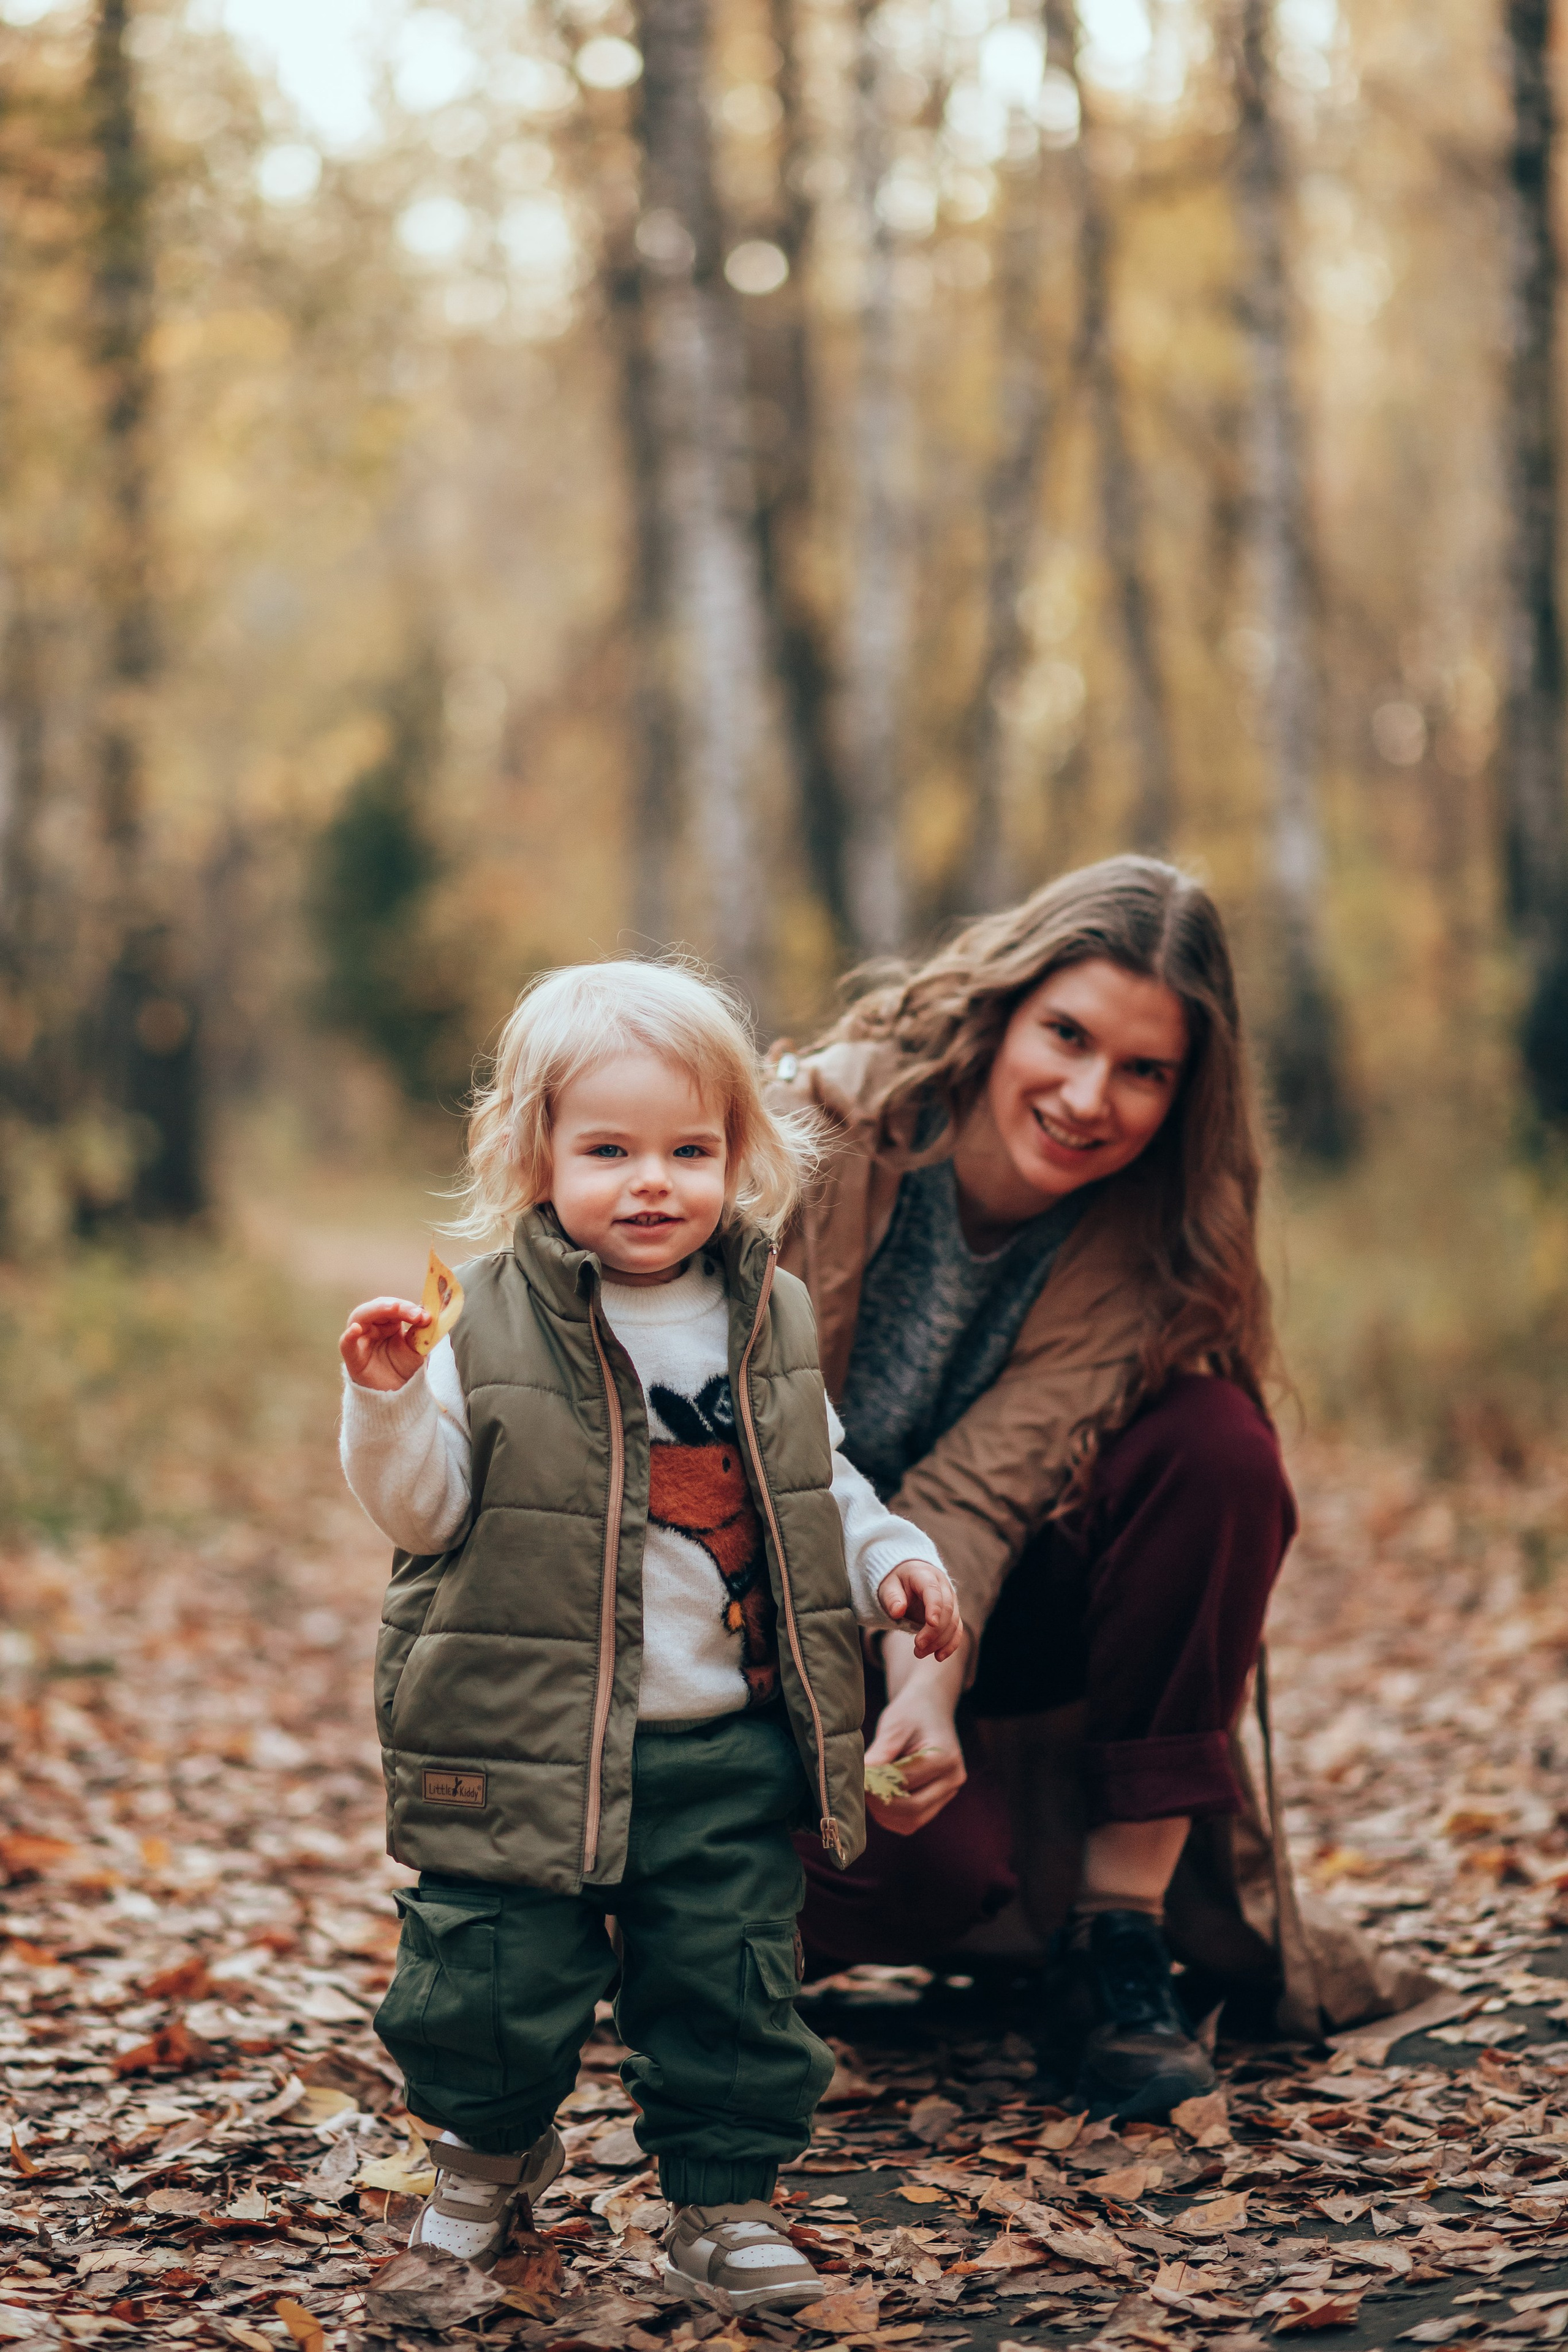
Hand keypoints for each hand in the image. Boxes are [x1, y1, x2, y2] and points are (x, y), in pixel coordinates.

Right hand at [340, 1297, 430, 1390]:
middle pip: (377, 1308)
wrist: (398, 1394)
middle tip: (414, 1313)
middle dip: (396, 1307)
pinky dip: (349, 1336)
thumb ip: (419, 1332)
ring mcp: (360, 1340)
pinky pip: (346, 1345)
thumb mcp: (415, 1348)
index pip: (393, 1307)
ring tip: (394, 1308)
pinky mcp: (353, 1358)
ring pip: (359, 1318)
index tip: (425, 1317)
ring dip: (377, 1310)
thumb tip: (426, 1316)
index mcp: (386, 1322)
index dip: (408, 1308)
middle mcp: (370, 1327)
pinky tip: (356, 1329)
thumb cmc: (404, 1367)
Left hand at [862, 1640, 966, 1835]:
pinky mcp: (939, 1800)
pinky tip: (880, 1797)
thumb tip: (863, 1779)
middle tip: (860, 1787)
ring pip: (913, 1821)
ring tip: (869, 1791)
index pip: (906, 1782)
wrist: (930, 1707)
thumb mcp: (895, 1725)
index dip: (878, 1783)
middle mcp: (953, 1779)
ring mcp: (948, 1793)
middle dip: (881, 1802)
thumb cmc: (911, 1712)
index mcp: (945, 1758)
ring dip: (885, 1813)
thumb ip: (881, 1753)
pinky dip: (892, 1816)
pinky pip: (913, 1821)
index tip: (858, 1777)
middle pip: (913, 1808)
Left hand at [876, 1561, 962, 1661]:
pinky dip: (950, 1644)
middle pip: (947, 1609)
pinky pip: (956, 1630)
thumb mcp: (888, 1587)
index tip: (930, 1623)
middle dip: (934, 1631)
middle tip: (918, 1646)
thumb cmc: (897, 1583)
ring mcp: (951, 1601)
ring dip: (939, 1641)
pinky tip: (939, 1657)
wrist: (909, 1579)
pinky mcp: (953, 1615)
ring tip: (919, 1653)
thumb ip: (892, 1598)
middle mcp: (943, 1587)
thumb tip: (897, 1611)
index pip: (933, 1591)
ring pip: (953, 1622)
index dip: (934, 1606)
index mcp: (926, 1575)